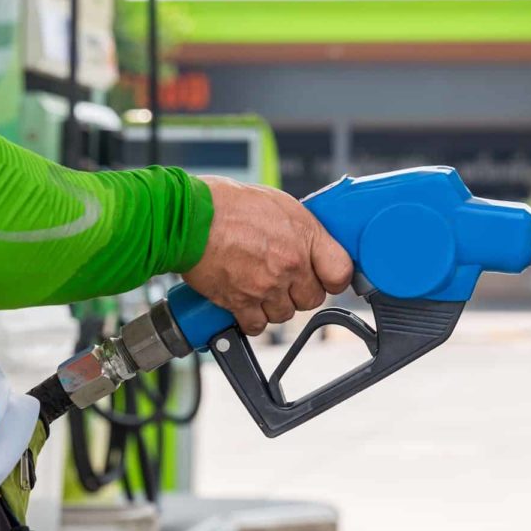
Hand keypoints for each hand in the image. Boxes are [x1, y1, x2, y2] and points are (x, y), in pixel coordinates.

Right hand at [182, 176, 352, 335]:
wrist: (190, 216)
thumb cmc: (229, 204)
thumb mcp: (280, 205)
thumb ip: (302, 231)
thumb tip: (313, 246)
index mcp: (306, 237)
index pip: (341, 273)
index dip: (334, 279)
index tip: (327, 279)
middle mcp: (291, 265)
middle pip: (312, 299)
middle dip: (300, 292)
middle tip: (285, 279)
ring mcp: (266, 286)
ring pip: (284, 314)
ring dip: (274, 305)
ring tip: (259, 285)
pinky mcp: (241, 302)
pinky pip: (256, 325)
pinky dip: (251, 318)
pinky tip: (245, 301)